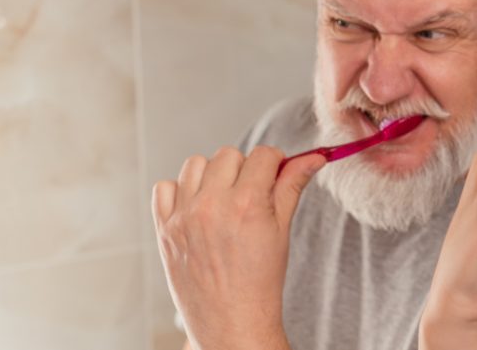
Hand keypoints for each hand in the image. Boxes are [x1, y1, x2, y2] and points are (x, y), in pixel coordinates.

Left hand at [152, 146, 325, 349]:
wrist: (233, 322)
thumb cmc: (260, 282)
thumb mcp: (282, 231)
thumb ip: (292, 187)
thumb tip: (313, 158)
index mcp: (247, 204)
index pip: (263, 154)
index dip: (273, 162)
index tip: (274, 174)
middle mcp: (212, 206)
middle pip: (229, 155)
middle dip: (243, 169)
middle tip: (250, 195)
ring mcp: (184, 217)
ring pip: (195, 164)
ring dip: (211, 176)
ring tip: (222, 200)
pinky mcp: (164, 229)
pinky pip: (164, 187)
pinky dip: (179, 192)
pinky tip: (196, 209)